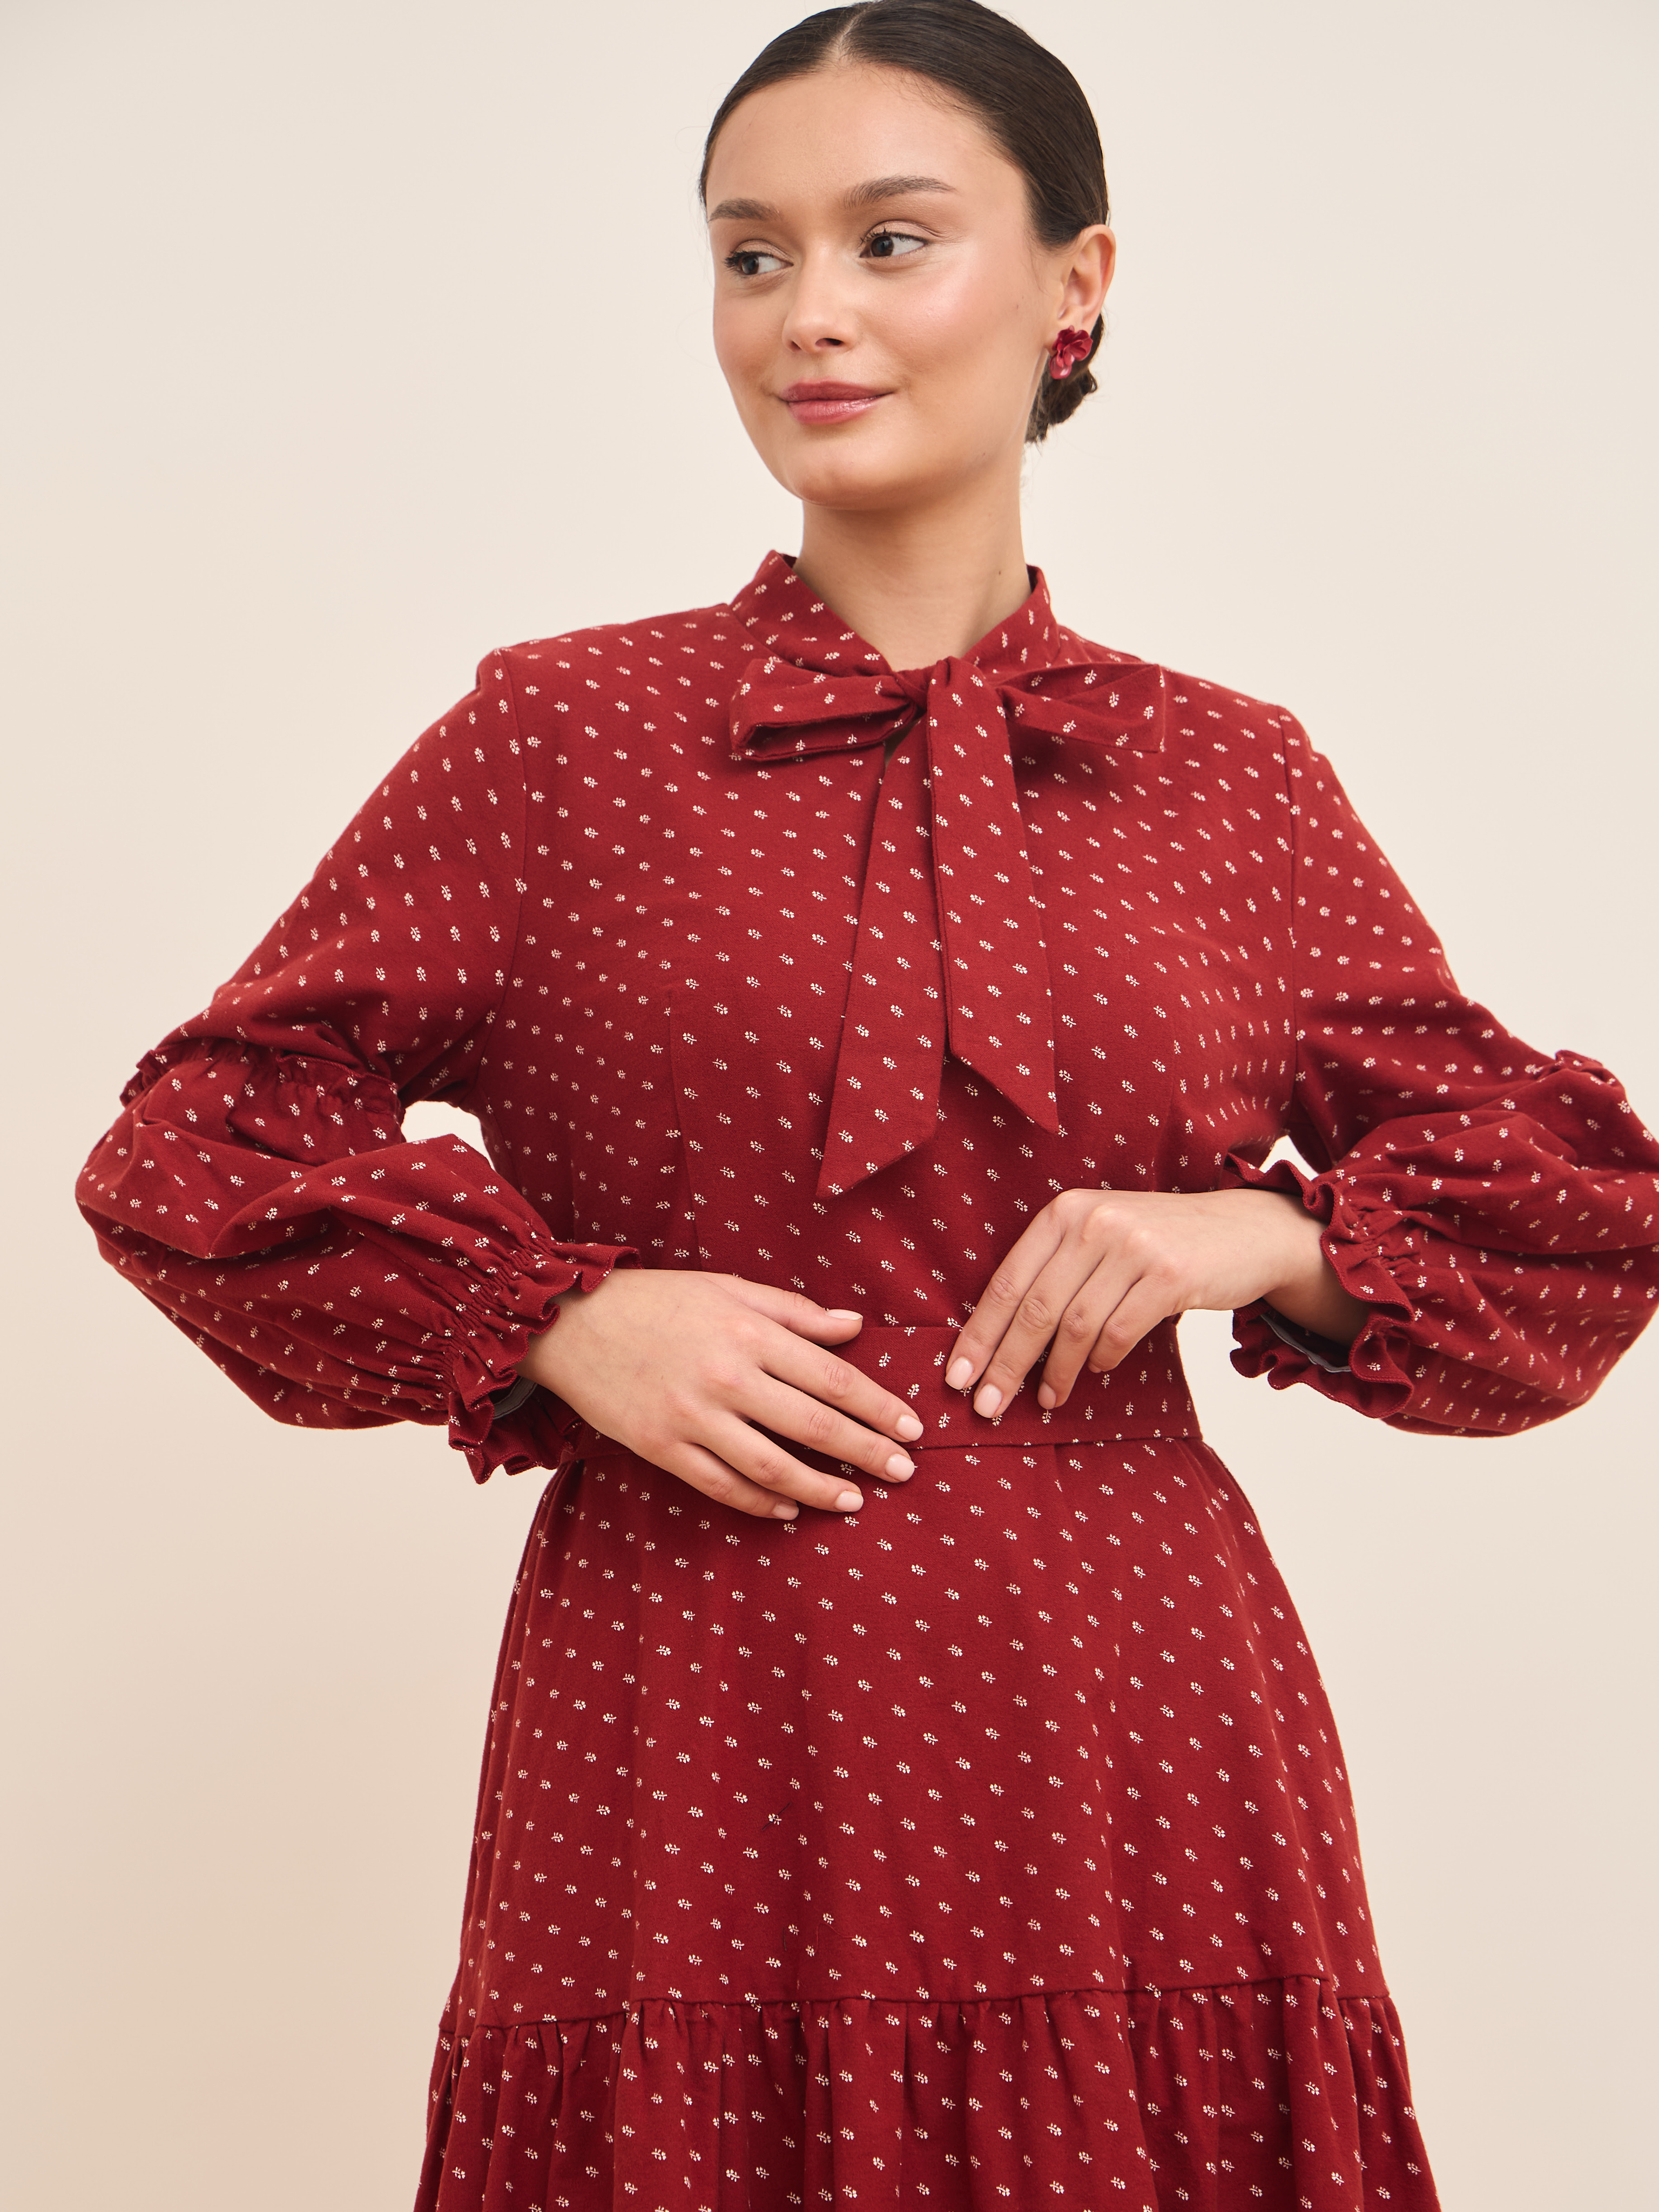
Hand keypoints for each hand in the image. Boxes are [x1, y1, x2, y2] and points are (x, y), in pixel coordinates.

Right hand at [518, 1270, 924, 1519]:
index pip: (832, 1377)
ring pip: (771, 1466)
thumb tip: (855, 1327)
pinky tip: (789, 1510)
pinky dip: (760, 1503)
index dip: (878, 1406)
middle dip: (866, 1451)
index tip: (912, 1427)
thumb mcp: (728, 1288)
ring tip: (855, 1501)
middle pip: (813, 1425)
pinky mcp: (662, 1448)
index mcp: (748, 1331)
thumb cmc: (656, 1300)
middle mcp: (725, 1376)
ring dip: (820, 1489)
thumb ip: (794, 1311)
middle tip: (905, 1472)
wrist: (570, 1322)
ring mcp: (692, 1417)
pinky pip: (721, 1486)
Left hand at [945, 1187, 1367, 1416]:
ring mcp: (1133, 1245)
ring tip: (1047, 1400)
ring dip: (1055, 1371)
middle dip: (1006, 1363)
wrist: (1243, 1230)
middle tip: (986, 1405)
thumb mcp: (1100, 1240)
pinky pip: (1119, 1331)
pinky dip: (1102, 1359)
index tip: (957, 1377)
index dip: (979, 1334)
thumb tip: (1000, 1342)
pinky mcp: (1170, 1273)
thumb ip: (1056, 1273)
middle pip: (1034, 1308)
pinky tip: (1094, 1372)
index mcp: (1064, 1212)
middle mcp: (1093, 1222)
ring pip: (1075, 1325)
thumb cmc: (1158, 1245)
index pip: (1006, 1282)